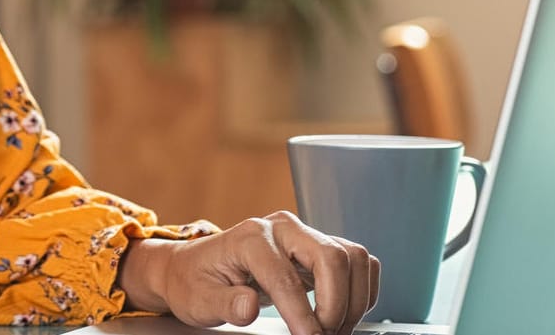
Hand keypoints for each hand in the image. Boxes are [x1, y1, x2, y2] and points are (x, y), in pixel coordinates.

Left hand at [119, 212, 379, 334]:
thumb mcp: (199, 300)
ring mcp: (302, 235)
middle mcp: (281, 229)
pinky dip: (360, 289)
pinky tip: (345, 311)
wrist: (194, 268)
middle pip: (331, 257)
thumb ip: (224, 304)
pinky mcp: (316, 248)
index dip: (302, 315)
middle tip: (324, 334)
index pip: (286, 277)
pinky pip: (356, 262)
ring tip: (334, 327)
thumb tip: (247, 307)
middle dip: (336, 304)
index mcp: (250, 238)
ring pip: (351, 256)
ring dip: (353, 298)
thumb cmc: (195, 282)